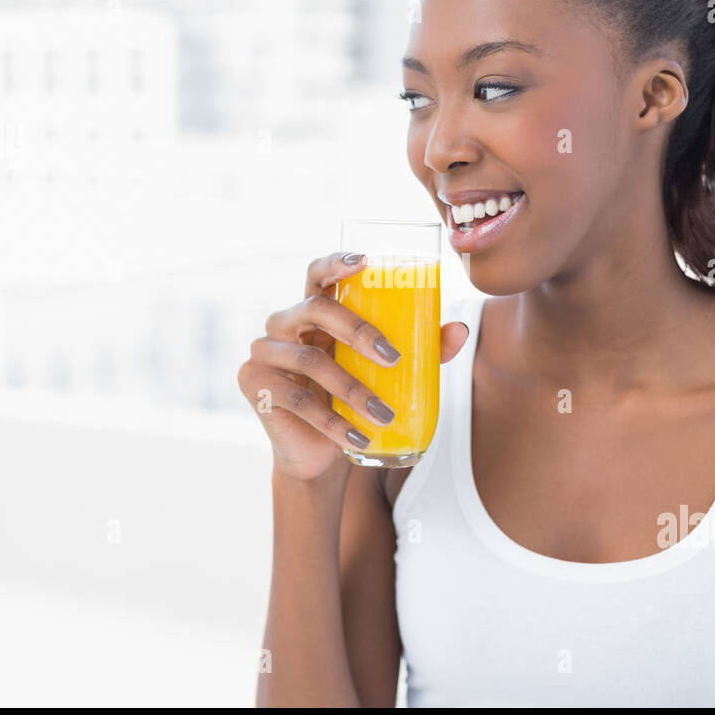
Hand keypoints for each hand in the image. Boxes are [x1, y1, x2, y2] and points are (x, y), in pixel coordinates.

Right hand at [237, 251, 469, 480]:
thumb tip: (459, 330)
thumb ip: (422, 349)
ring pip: (311, 360)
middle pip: (317, 308)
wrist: (319, 452)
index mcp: (314, 311)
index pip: (319, 273)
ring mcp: (264, 352)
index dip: (337, 262)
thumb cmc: (353, 401)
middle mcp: (284, 323)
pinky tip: (358, 436)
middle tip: (393, 358)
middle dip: (359, 331)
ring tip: (384, 414)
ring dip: (353, 390)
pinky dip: (332, 422)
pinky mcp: (254, 384)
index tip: (365, 261)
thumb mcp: (387, 373)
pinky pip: (297, 398)